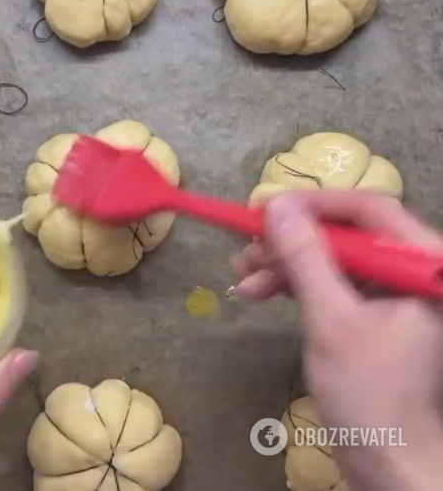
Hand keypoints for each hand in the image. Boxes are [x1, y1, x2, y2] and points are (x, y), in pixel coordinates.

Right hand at [232, 191, 442, 490]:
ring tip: (242, 278)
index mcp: (420, 265)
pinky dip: (292, 284)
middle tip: (246, 250)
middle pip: (343, 233)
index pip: (369, 210)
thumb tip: (276, 206)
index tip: (266, 209)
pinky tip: (259, 290)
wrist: (383, 457)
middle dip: (290, 242)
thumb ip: (305, 258)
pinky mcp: (368, 309)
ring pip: (329, 257)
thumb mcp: (331, 319)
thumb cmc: (367, 391)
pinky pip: (327, 281)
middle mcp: (408, 269)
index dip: (315, 204)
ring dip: (283, 264)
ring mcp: (387, 290)